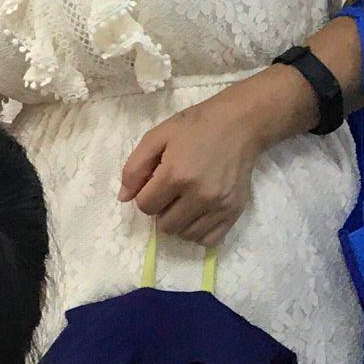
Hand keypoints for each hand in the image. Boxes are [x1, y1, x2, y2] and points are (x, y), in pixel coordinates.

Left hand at [119, 91, 272, 246]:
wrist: (240, 123)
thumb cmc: (195, 127)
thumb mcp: (156, 137)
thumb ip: (134, 168)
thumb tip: (123, 198)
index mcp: (176, 175)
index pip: (145, 207)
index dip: (145, 195)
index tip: (155, 183)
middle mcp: (199, 195)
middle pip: (165, 225)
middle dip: (161, 211)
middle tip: (171, 192)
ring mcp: (220, 205)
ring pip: (186, 235)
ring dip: (179, 222)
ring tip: (185, 201)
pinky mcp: (235, 211)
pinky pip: (209, 240)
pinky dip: (199, 231)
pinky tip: (198, 213)